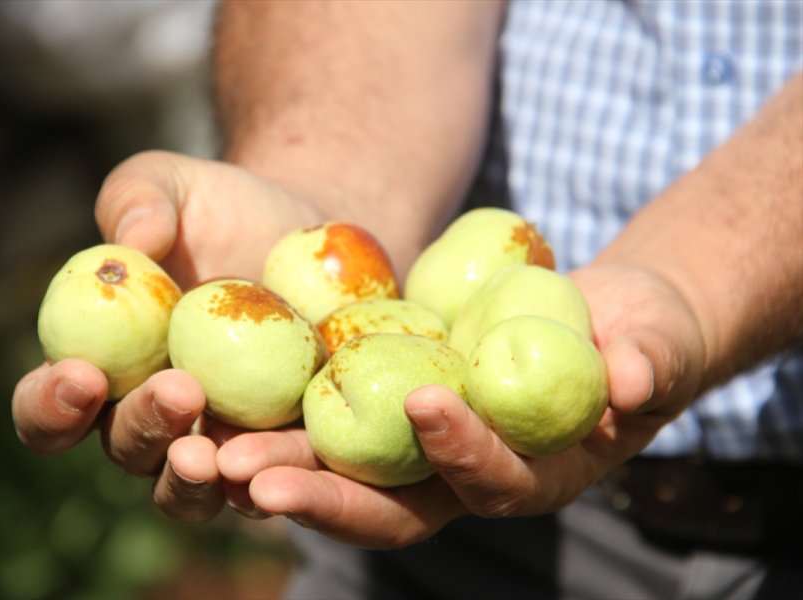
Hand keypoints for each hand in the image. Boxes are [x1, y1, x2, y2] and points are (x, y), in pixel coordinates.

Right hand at [12, 151, 321, 520]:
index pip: (49, 406)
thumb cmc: (219, 208)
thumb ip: (138, 200)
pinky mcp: (276, 448)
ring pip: (189, 488)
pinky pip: (269, 479)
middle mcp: (148, 416)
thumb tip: (131, 242)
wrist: (302, 235)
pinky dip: (273, 478)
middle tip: (178, 389)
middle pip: (126, 449)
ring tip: (218, 454)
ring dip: (196, 479)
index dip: (50, 404)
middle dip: (143, 427)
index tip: (80, 374)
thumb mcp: (173, 184)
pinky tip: (286, 463)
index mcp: (99, 366)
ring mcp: (212, 441)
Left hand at [210, 263, 705, 548]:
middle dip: (329, 496)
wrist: (602, 320)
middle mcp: (471, 477)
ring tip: (215, 456)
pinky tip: (225, 409)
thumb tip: (633, 377)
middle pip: (397, 505)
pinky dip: (285, 423)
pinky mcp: (395, 409)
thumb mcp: (656, 341)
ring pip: (349, 473)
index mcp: (538, 474)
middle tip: (256, 480)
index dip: (464, 450)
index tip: (425, 402)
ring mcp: (426, 449)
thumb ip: (650, 360)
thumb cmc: (641, 335)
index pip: (496, 481)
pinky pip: (337, 423)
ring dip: (284, 467)